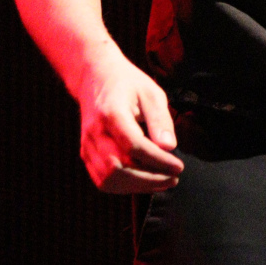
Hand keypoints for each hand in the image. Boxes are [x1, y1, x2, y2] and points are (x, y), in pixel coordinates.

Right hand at [73, 41, 183, 193]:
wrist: (95, 78)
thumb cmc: (128, 84)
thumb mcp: (151, 93)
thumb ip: (160, 120)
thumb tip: (170, 147)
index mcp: (112, 113)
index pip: (134, 146)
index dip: (158, 161)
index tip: (179, 167)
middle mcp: (95, 133)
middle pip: (118, 168)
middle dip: (149, 179)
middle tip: (174, 178)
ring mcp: (87, 145)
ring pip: (108, 180)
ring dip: (138, 186)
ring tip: (162, 181)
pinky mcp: (86, 154)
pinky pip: (102, 180)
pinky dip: (124, 186)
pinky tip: (144, 180)